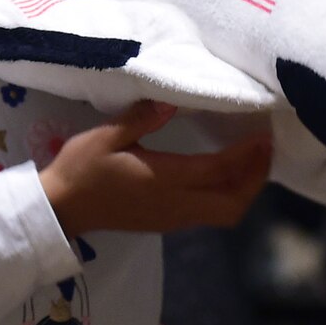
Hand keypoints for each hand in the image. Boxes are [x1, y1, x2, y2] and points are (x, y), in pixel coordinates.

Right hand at [40, 101, 270, 236]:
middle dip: (254, 179)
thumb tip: (171, 102)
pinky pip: (209, 214)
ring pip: (224, 213)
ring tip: (251, 162)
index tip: (262, 134)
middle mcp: (175, 204)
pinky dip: (227, 196)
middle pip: (231, 203)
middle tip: (264, 150)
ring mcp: (172, 217)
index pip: (216, 170)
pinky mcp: (166, 222)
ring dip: (244, 190)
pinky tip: (223, 176)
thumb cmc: (81, 169)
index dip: (245, 155)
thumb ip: (139, 119)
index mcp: (162, 180)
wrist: (62, 208)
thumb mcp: (104, 137)